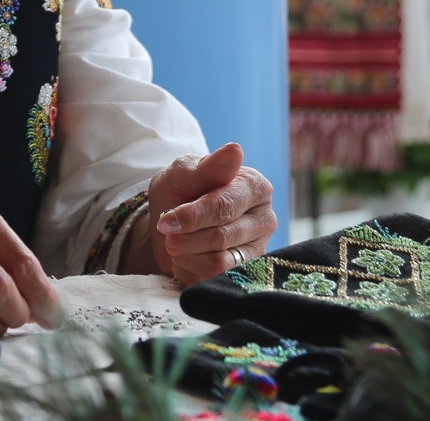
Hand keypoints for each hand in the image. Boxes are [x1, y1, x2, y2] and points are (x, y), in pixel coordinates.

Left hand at [145, 143, 276, 283]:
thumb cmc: (182, 190)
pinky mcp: (244, 273)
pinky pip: (213, 280)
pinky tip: (186, 256)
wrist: (171, 222)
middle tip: (166, 230)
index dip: (192, 216)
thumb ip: (209, 166)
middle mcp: (264, 219)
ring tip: (177, 241)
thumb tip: (235, 149)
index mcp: (255, 187)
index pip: (225, 206)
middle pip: (221, 237)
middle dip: (185, 236)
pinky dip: (189, 269)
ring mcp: (257, 249)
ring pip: (218, 262)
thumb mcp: (184, 172)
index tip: (165, 221)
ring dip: (185, 253)